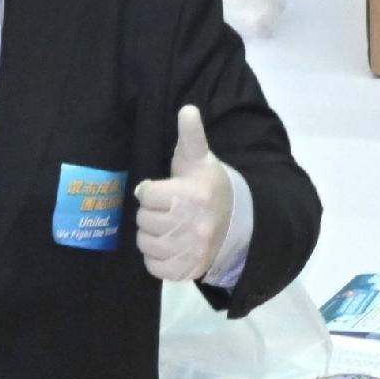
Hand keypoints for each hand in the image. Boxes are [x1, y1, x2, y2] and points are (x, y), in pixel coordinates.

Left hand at [137, 104, 237, 281]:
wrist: (236, 223)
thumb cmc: (209, 187)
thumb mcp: (201, 160)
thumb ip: (191, 136)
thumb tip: (187, 109)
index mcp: (193, 195)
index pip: (146, 194)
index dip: (150, 190)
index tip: (162, 190)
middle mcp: (192, 225)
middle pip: (143, 219)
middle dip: (151, 212)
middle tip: (166, 209)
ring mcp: (190, 250)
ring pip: (145, 243)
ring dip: (151, 235)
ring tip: (166, 226)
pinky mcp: (187, 270)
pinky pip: (153, 266)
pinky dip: (155, 257)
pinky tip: (168, 245)